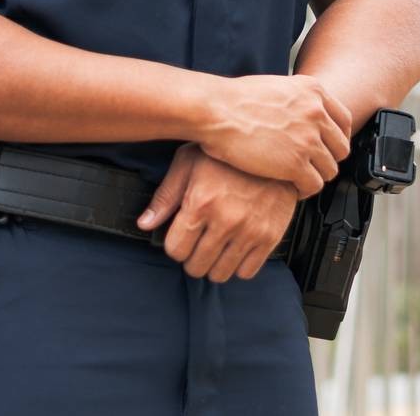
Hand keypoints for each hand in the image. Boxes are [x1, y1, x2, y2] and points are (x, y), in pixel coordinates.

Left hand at [138, 145, 299, 281]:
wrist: (274, 146)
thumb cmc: (227, 155)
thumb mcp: (188, 163)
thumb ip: (165, 196)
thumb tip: (144, 224)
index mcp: (201, 202)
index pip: (175, 250)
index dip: (175, 245)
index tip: (181, 236)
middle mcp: (226, 220)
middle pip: (196, 266)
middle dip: (192, 257)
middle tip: (198, 241)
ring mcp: (250, 231)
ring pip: (220, 274)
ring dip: (214, 264)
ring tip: (216, 245)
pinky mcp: (271, 236)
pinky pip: (247, 272)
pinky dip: (238, 265)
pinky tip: (235, 247)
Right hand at [198, 74, 352, 197]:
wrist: (215, 111)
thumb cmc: (233, 99)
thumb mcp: (276, 86)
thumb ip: (296, 100)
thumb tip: (299, 113)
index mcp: (313, 91)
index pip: (344, 120)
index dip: (338, 137)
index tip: (330, 146)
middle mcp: (316, 113)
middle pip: (340, 147)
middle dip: (328, 159)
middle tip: (313, 165)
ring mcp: (308, 139)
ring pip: (330, 168)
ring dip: (316, 176)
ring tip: (300, 178)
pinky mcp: (295, 163)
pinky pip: (314, 184)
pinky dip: (305, 190)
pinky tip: (292, 188)